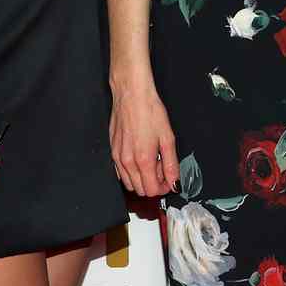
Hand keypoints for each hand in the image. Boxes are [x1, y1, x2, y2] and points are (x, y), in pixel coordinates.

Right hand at [110, 79, 177, 197]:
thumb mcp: (168, 137)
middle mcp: (127, 162)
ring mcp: (117, 158)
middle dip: (154, 183)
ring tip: (153, 161)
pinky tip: (140, 157)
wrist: (131, 95)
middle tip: (163, 167)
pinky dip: (132, 172)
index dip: (164, 188)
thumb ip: (171, 163)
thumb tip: (174, 181)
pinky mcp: (112, 152)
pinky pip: (121, 173)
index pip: (152, 190)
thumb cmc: (149, 111)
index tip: (170, 180)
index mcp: (143, 160)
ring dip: (143, 178)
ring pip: (129, 183)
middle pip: (140, 190)